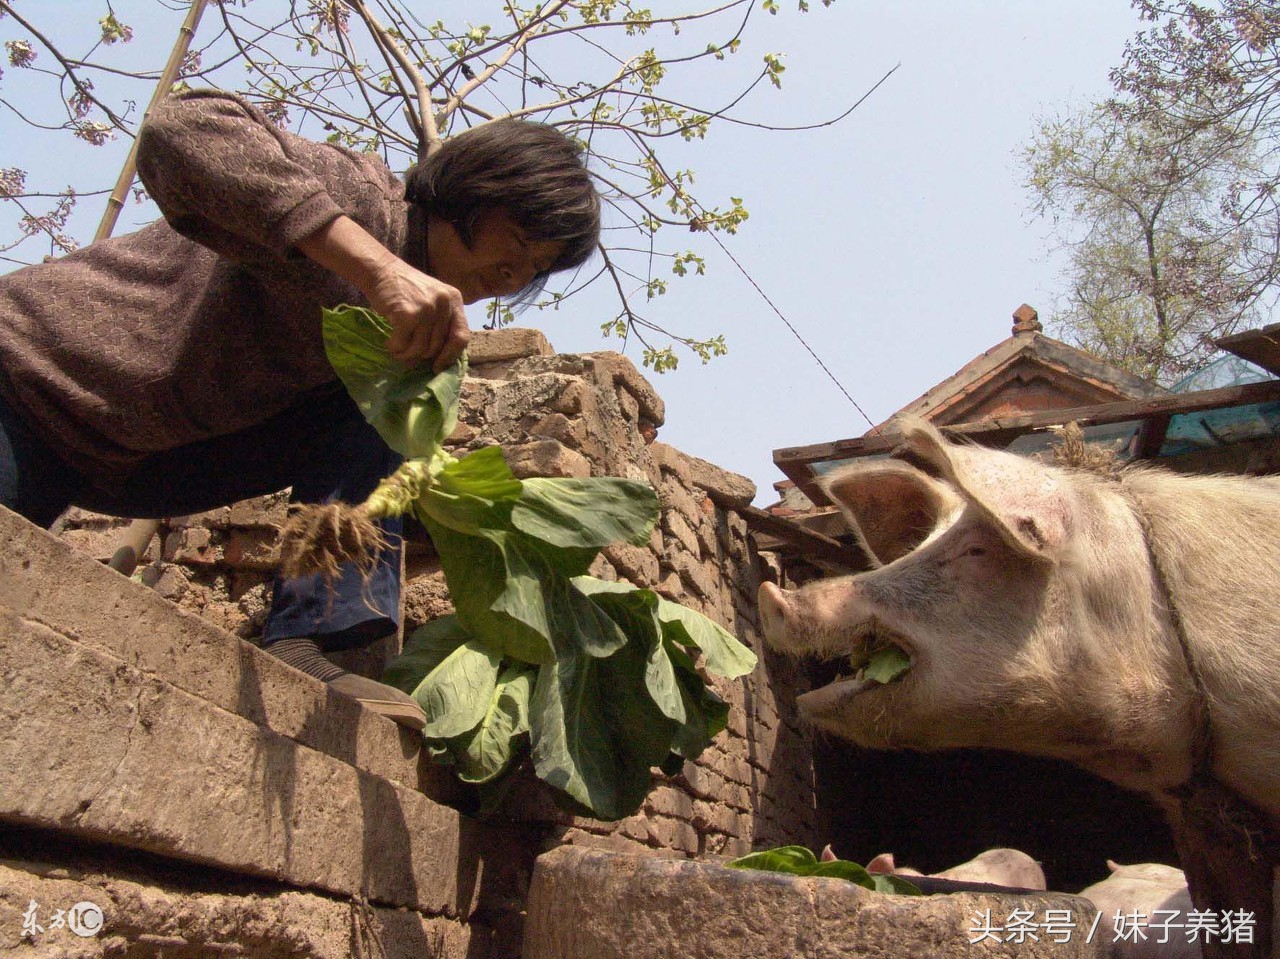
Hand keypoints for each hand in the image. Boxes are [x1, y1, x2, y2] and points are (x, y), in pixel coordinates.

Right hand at [297, 215, 469, 371]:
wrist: (381, 270)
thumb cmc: (405, 289)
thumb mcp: (432, 300)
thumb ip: (440, 324)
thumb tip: (439, 362)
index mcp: (455, 300)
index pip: (462, 336)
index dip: (450, 356)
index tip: (438, 366)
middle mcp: (444, 303)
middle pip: (438, 346)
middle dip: (421, 356)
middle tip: (408, 355)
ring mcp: (427, 308)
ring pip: (420, 348)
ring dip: (406, 355)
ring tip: (397, 350)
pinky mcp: (408, 314)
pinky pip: (403, 344)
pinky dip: (395, 348)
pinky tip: (390, 343)